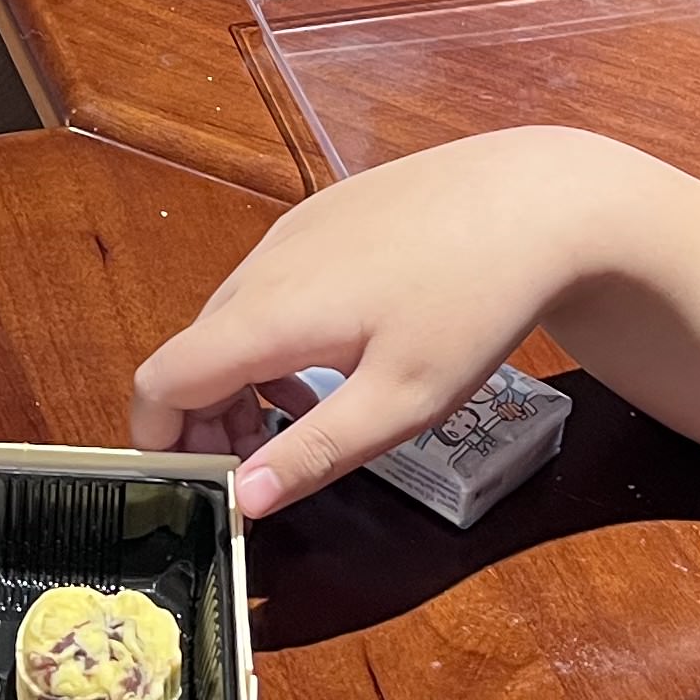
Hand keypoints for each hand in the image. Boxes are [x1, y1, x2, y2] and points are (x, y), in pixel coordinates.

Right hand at [130, 129, 699, 514]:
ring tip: (301, 416)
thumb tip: (240, 500)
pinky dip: (272, 333)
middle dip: (205, 417)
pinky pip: (267, 283)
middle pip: (193, 351)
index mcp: (267, 314)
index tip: (197, 484)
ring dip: (240, 376)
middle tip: (255, 467)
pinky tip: (336, 354)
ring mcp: (292, 231)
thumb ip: (313, 452)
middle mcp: (263, 264)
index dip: (159, 439)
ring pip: (230, 316)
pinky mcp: (324, 212)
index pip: (162, 379)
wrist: (539, 199)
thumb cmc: (473, 306)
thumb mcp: (401, 403)